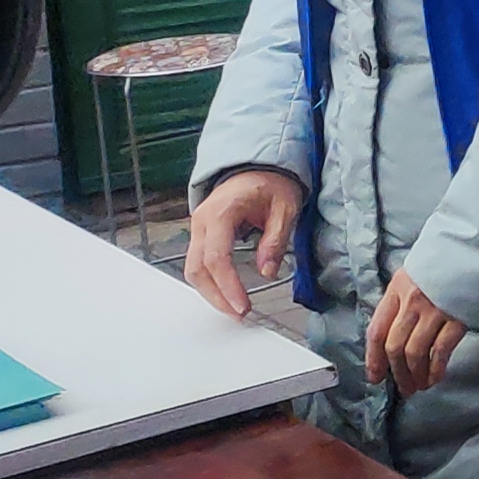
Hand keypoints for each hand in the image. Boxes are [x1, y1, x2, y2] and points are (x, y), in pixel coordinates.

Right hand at [184, 171, 306, 319]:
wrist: (257, 165)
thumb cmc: (271, 182)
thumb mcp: (285, 207)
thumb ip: (275, 239)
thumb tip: (267, 271)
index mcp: (221, 212)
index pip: (217, 257)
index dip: (228, 285)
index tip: (243, 305)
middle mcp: (202, 221)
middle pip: (198, 268)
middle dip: (216, 295)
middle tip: (239, 314)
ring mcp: (198, 227)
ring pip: (193, 268)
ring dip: (210, 292)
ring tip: (234, 309)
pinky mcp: (202, 234)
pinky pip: (199, 262)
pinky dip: (209, 281)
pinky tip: (225, 293)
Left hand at [363, 271, 466, 395]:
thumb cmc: (448, 263)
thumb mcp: (416, 273)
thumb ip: (403, 299)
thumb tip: (393, 334)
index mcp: (398, 288)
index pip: (377, 330)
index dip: (373, 358)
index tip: (375, 376)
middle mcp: (413, 300)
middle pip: (395, 345)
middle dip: (397, 372)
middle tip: (403, 387)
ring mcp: (436, 309)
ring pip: (415, 352)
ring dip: (415, 374)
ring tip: (418, 386)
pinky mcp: (459, 316)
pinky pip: (441, 350)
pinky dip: (436, 368)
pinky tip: (435, 377)